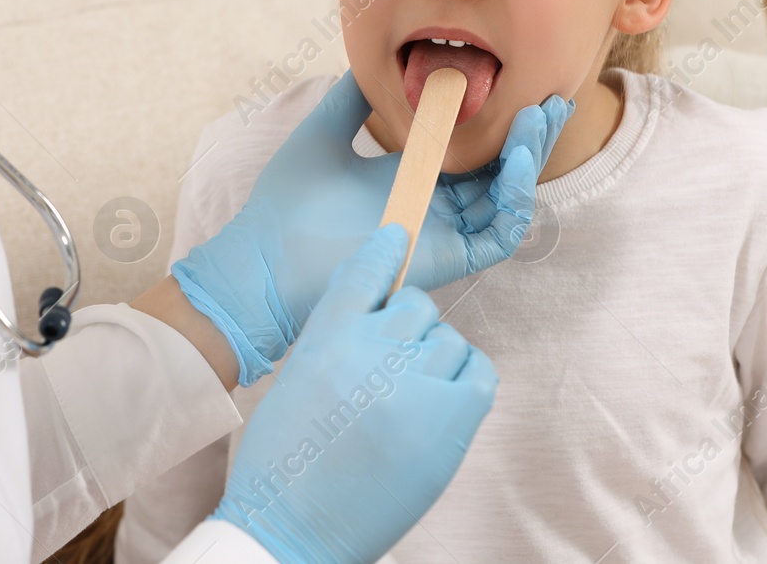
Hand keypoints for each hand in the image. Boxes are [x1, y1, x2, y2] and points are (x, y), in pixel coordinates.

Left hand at [172, 71, 570, 383]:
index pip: (469, 147)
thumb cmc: (283, 207)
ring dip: (529, 158)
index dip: (500, 120)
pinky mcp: (445, 260)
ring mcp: (442, 233)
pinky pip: (497, 234)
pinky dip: (514, 199)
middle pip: (499, 170)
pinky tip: (516, 159)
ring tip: (538, 117)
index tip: (520, 83)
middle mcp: (432, 205)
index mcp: (408, 177)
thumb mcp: (323, 133)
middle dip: (531, 135)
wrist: (262, 262)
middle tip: (552, 97)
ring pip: (506, 199)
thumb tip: (371, 60)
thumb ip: (351, 98)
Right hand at [212, 226, 497, 563]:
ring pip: (449, 339)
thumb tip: (382, 316)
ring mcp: (414, 384)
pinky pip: (479, 373)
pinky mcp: (448, 422)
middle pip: (416, 305)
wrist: (292, 529)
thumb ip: (338, 337)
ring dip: (436, 359)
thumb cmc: (288, 461)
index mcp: (327, 334)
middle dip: (409, 327)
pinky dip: (467, 380)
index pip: (367, 266)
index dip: (387, 249)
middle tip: (395, 366)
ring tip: (412, 397)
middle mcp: (373, 349)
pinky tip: (444, 401)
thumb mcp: (299, 378)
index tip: (398, 238)